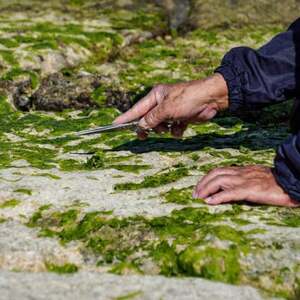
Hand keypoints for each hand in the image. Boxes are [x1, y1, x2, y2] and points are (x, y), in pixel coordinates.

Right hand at [113, 73, 228, 138]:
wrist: (212, 99)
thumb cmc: (188, 99)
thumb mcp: (166, 109)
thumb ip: (152, 119)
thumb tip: (140, 126)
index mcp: (156, 96)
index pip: (137, 109)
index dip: (126, 117)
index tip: (114, 124)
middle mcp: (162, 103)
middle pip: (148, 119)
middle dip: (149, 127)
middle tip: (144, 136)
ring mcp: (172, 111)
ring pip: (160, 126)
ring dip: (163, 129)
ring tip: (170, 126)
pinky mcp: (181, 118)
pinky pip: (173, 128)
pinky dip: (176, 130)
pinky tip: (181, 127)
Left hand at [193, 165, 298, 206]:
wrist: (291, 181)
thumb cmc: (276, 183)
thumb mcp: (256, 178)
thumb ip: (244, 181)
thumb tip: (230, 189)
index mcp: (242, 170)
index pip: (219, 171)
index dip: (206, 178)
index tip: (199, 187)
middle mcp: (241, 173)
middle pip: (215, 173)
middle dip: (202, 183)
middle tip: (194, 194)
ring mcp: (245, 180)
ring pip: (219, 180)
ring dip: (205, 189)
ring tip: (198, 198)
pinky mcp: (250, 190)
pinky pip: (230, 192)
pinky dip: (217, 197)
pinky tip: (210, 202)